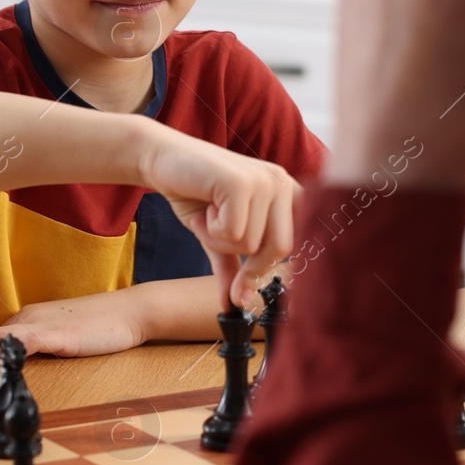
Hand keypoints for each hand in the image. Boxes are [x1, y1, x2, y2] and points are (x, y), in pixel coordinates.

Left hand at [0, 293, 145, 363]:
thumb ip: (43, 346)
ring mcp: (47, 325)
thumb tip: (17, 361)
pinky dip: (10, 350)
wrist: (132, 311)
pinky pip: (29, 342)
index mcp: (35, 318)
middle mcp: (35, 318)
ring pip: (4, 337)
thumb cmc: (103, 325)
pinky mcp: (62, 336)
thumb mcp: (67, 336)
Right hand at [138, 129, 299, 307]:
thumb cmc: (193, 192)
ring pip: (252, 244)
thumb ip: (231, 268)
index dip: (290, 267)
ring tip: (208, 215)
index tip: (283, 300)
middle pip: (281, 249)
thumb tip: (233, 306)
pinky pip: (232, 233)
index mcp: (286, 192)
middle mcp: (281, 182)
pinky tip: (203, 208)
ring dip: (220, 240)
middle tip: (221, 250)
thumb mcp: (217, 236)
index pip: (303, 240)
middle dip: (249, 264)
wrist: (160, 158)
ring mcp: (264, 180)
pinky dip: (210, 230)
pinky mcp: (241, 183)